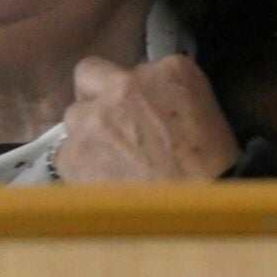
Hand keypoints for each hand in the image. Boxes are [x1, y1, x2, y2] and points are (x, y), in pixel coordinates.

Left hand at [55, 56, 241, 181]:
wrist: (200, 211)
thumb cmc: (211, 170)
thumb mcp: (205, 110)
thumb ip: (167, 91)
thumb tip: (145, 97)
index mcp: (167, 70)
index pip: (130, 65)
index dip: (127, 88)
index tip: (133, 107)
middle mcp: (126, 85)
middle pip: (89, 75)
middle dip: (97, 97)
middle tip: (111, 126)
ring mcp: (95, 117)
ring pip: (74, 116)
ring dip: (87, 132)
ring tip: (111, 161)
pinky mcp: (74, 153)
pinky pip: (66, 152)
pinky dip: (80, 166)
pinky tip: (104, 180)